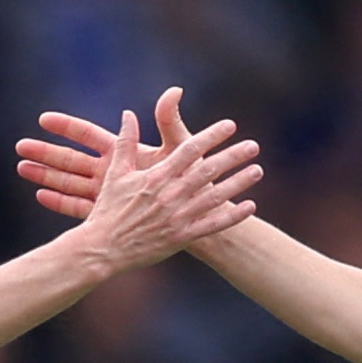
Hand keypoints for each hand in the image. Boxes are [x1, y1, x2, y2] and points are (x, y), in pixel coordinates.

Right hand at [18, 90, 261, 271]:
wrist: (103, 249)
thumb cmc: (108, 210)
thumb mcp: (115, 174)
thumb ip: (125, 142)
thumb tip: (128, 113)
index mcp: (155, 177)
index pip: (189, 150)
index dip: (211, 136)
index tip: (230, 125)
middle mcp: (169, 195)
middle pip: (208, 170)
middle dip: (232, 156)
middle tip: (253, 145)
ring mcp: (177, 217)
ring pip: (215, 197)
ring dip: (238, 183)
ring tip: (258, 170)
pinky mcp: (181, 237)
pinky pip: (212, 225)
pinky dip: (232, 216)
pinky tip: (251, 206)